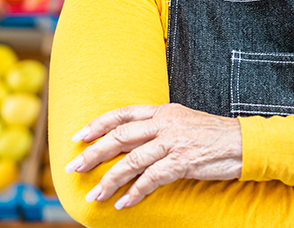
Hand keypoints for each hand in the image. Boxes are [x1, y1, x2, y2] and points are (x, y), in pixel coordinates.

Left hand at [65, 103, 241, 208]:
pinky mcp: (182, 162)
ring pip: (131, 161)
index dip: (97, 125)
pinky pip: (152, 179)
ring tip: (94, 194)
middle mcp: (161, 124)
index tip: (78, 137)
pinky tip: (123, 204)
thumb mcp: (178, 119)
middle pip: (119, 137)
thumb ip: (153, 124)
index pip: (120, 115)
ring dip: (109, 179)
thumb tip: (127, 136)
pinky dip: (135, 193)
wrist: (241, 141)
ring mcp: (171, 143)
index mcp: (158, 111)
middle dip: (92, 153)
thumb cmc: (207, 132)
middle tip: (73, 167)